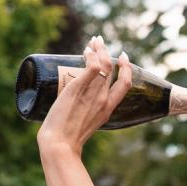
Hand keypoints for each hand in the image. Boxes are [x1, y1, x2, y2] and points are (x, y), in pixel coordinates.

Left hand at [36, 36, 130, 155]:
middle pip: (112, 69)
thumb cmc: (66, 139)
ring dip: (98, 49)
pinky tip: (86, 51)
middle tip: (99, 43)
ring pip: (102, 64)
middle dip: (107, 52)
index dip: (127, 68)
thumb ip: (85, 112)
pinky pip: (91, 66)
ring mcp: (92, 93)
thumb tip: (76, 107)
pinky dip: (91, 56)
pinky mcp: (79, 88)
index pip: (125, 84)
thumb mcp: (85, 124)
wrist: (60, 144)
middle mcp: (104, 99)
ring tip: (93, 42)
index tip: (123, 58)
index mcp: (108, 109)